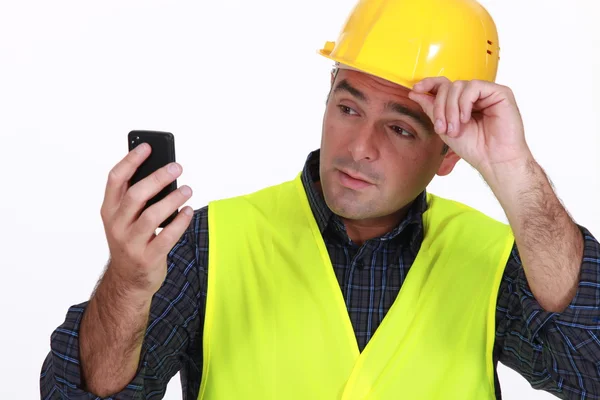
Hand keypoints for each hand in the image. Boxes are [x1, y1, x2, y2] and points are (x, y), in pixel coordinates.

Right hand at [100, 143, 193, 297]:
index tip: (147, 147)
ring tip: (188, 190)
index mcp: (109, 210)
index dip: (131, 161)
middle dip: (158, 177)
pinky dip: (180, 222)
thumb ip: (137, 198)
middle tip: (177, 167)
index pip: (115, 179)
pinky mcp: (148, 258)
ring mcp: (131, 243)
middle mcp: (117, 225)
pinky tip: (188, 211)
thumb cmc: (131, 241)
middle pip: (136, 194)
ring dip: (172, 199)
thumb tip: (162, 172)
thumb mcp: (125, 219)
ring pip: (152, 215)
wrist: (128, 281)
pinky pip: (167, 236)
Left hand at [408, 77, 531, 175]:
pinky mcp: (500, 92)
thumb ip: (431, 109)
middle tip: (442, 128)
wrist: (493, 160)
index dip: (429, 84)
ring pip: (459, 85)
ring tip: (454, 128)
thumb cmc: (474, 147)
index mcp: (461, 102)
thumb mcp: (444, 128)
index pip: (444, 85)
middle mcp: (474, 95)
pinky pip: (474, 87)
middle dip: (440, 107)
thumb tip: (415, 92)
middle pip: (448, 86)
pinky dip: (464, 103)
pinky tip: (465, 118)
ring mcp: (487, 92)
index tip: (416, 90)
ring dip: (451, 108)